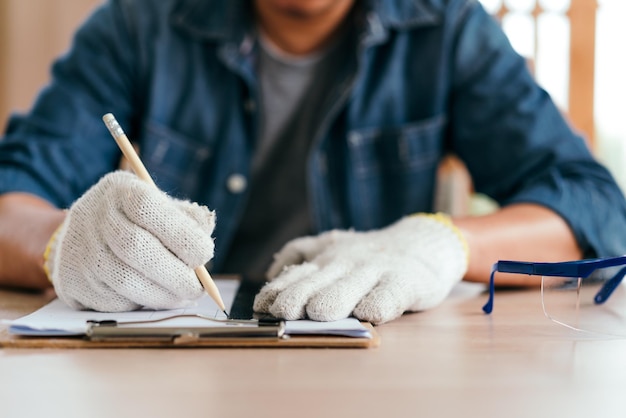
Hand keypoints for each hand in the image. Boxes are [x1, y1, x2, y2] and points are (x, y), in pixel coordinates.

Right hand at [45, 171, 215, 311]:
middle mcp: (93, 216)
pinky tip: (151, 297)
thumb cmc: (135, 222)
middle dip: (174, 273)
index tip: (205, 254)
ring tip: (180, 296)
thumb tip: (207, 227)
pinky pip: (111, 301)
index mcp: (119, 190)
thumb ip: (186, 216)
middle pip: (135, 247)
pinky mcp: (71, 281)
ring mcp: (78, 249)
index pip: (147, 207)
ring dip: (160, 295)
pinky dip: (139, 303)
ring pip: (124, 280)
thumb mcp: (160, 207)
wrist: (82, 236)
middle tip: (196, 289)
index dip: (180, 233)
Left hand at [253, 214, 467, 323]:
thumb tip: (271, 273)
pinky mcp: (403, 282)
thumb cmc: (372, 253)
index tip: (261, 307)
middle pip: (316, 282)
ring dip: (333, 299)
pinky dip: (377, 304)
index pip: (296, 273)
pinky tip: (368, 314)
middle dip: (298, 297)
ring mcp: (375, 270)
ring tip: (320, 312)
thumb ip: (304, 254)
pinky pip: (387, 295)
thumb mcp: (334, 246)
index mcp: (327, 256)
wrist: (424, 243)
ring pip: (348, 287)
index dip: (277, 291)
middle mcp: (346, 262)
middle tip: (284, 313)